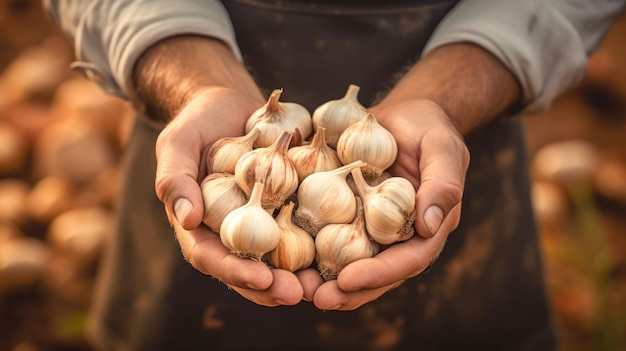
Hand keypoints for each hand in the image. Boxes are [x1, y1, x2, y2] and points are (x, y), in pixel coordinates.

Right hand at [156, 87, 318, 305]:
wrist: (230, 105)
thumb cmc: (198, 122)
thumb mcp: (178, 143)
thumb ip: (176, 180)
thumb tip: (187, 220)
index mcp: (199, 226)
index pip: (212, 258)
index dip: (236, 273)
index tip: (263, 281)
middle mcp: (230, 231)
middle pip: (248, 269)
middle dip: (273, 287)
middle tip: (299, 293)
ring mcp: (259, 223)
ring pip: (278, 259)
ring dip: (299, 275)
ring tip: (323, 285)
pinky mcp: (284, 207)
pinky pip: (300, 228)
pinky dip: (317, 242)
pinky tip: (341, 251)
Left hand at [311, 99, 468, 309]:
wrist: (402, 115)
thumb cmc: (428, 128)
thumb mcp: (443, 148)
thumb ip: (443, 185)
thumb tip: (429, 225)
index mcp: (425, 228)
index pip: (406, 261)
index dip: (378, 275)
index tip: (348, 281)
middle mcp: (397, 236)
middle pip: (374, 274)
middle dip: (345, 291)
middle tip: (315, 298)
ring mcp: (371, 228)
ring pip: (348, 263)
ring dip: (323, 279)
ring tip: (294, 287)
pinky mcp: (347, 214)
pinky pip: (328, 235)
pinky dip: (309, 249)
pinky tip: (284, 257)